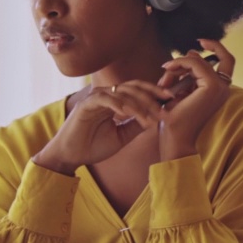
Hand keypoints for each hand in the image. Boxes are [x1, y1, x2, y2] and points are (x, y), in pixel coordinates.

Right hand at [33, 80, 173, 174]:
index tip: (171, 99)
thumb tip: (156, 119)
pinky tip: (128, 113)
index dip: (154, 92)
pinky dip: (118, 104)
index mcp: (114, 101)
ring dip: (138, 104)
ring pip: (122, 92)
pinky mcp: (85, 105)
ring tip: (151, 117)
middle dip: (152, 95)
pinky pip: (105, 99)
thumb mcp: (121, 136)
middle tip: (166, 105)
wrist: (70, 156)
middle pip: (133, 87)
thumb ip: (136, 126)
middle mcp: (106, 95)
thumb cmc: (92, 146)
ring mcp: (95, 98)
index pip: (137, 90)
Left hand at [156, 39, 234, 159]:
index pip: (225, 61)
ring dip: (178, 65)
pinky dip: (180, 62)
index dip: (215, 47)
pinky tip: (167, 70)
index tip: (199, 42)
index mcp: (219, 90)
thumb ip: (187, 72)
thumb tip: (191, 51)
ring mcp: (220, 88)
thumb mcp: (180, 90)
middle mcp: (223, 89)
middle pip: (214, 58)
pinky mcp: (212, 87)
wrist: (174, 138)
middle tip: (168, 69)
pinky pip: (196, 63)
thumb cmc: (174, 119)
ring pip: (200, 60)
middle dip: (187, 60)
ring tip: (164, 78)